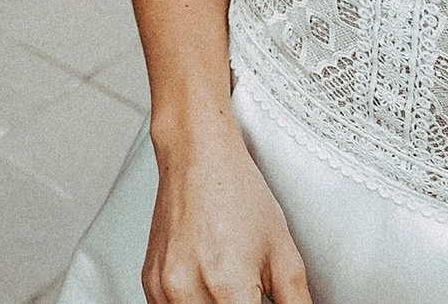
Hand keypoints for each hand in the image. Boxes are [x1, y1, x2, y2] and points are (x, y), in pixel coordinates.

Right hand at [144, 136, 311, 303]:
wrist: (197, 158)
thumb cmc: (237, 194)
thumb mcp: (284, 254)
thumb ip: (297, 301)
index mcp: (227, 286)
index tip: (264, 301)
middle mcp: (188, 290)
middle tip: (253, 293)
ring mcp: (164, 288)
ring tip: (232, 289)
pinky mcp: (151, 283)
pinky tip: (209, 287)